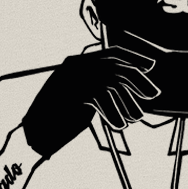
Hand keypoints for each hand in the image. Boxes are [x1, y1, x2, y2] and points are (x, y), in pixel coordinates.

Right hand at [21, 48, 158, 159]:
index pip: (111, 52)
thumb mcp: (83, 100)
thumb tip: (124, 90)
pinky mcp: (70, 94)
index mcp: (77, 63)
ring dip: (127, 101)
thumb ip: (100, 90)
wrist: (35, 136)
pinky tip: (119, 126)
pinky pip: (100, 100)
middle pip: (114, 65)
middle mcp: (75, 66)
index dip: (133, 57)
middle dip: (137, 79)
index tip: (150, 66)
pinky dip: (112, 113)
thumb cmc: (59, 121)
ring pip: (110, 83)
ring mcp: (71, 79)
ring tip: (136, 117)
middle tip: (153, 93)